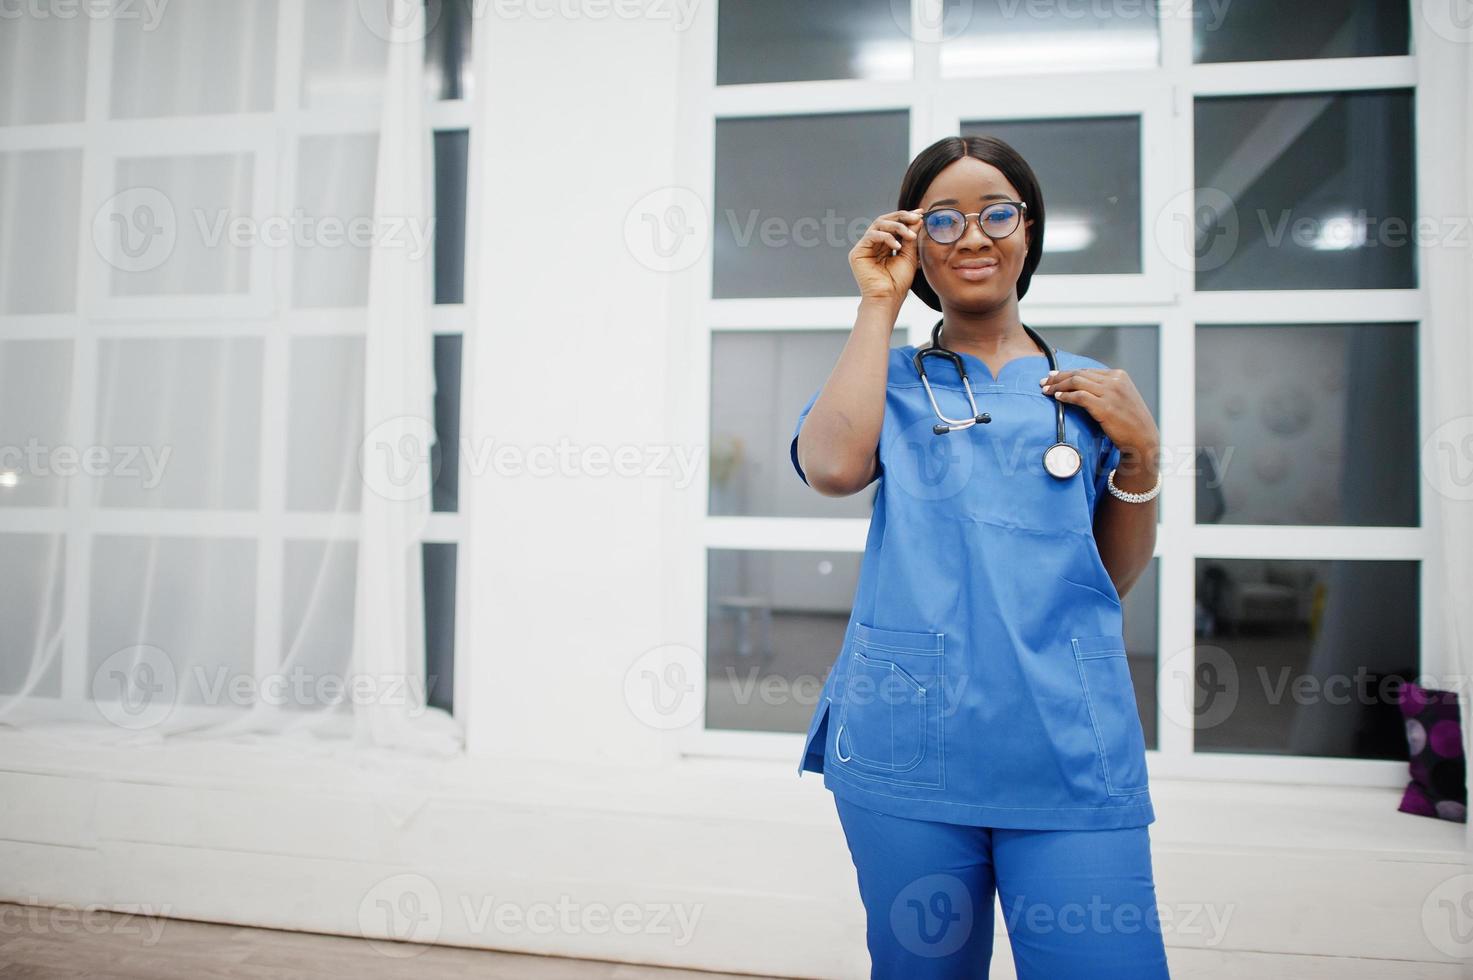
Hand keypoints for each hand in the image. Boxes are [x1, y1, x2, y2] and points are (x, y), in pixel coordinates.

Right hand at [849, 209, 924, 306]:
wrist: (888, 299)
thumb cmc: (898, 282)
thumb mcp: (909, 255)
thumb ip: (911, 237)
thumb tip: (918, 218)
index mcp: (884, 245)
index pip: (893, 224)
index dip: (906, 217)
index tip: (921, 213)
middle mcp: (873, 244)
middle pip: (885, 220)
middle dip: (902, 217)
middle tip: (915, 218)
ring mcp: (864, 247)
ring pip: (878, 224)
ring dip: (896, 226)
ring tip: (910, 236)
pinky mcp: (857, 253)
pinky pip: (872, 235)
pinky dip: (886, 237)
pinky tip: (897, 246)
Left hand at [1039, 368, 1159, 462]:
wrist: (1143, 438)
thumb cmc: (1130, 422)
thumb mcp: (1121, 397)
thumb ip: (1106, 389)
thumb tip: (1082, 388)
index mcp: (1119, 375)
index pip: (1087, 370)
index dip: (1067, 372)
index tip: (1053, 376)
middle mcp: (1115, 381)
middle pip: (1079, 374)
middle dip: (1058, 377)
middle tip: (1043, 382)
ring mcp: (1110, 393)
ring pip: (1077, 382)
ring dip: (1058, 386)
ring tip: (1046, 391)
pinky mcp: (1104, 407)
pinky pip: (1079, 397)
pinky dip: (1066, 396)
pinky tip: (1057, 398)